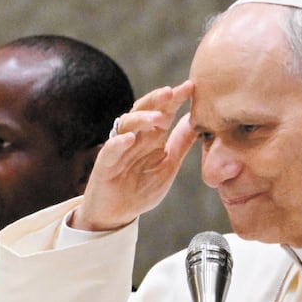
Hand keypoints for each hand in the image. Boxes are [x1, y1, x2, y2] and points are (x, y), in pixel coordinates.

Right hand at [71, 81, 196, 230]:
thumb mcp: (167, 166)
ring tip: (159, 118)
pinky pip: (111, 148)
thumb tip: (196, 121)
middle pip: (144, 110)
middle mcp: (135, 136)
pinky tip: (130, 138)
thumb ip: (180, 144)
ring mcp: (119, 148)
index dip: (175, 98)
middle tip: (173, 91)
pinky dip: (119, 142)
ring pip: (127, 124)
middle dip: (158, 99)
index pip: (164, 111)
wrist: (117, 214)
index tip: (191, 86)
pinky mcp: (105, 163)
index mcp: (152, 136)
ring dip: (143, 119)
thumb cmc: (141, 189)